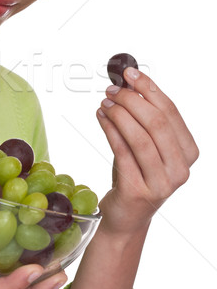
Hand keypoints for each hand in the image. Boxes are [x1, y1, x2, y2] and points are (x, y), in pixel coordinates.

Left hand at [96, 66, 198, 234]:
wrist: (126, 215)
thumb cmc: (136, 173)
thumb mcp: (145, 144)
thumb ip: (143, 118)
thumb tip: (128, 81)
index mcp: (188, 152)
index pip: (171, 112)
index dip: (149, 89)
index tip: (129, 73)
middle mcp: (180, 169)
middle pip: (157, 123)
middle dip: (131, 100)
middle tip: (111, 90)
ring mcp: (162, 183)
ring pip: (140, 137)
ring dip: (119, 114)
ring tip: (104, 102)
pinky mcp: (138, 192)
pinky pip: (122, 152)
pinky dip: (109, 130)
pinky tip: (101, 117)